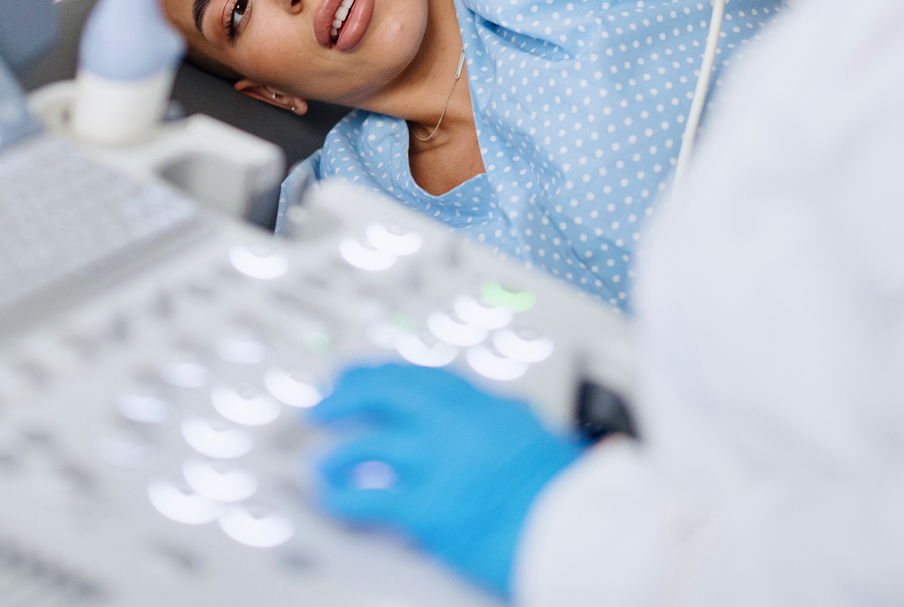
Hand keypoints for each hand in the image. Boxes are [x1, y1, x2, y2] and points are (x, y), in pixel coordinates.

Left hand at [311, 364, 585, 597]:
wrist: (580, 529)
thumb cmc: (565, 491)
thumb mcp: (535, 436)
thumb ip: (503, 422)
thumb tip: (498, 417)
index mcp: (483, 404)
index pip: (421, 376)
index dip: (382, 373)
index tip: (361, 374)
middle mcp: (456, 424)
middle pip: (387, 391)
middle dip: (349, 392)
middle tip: (324, 402)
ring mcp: (439, 463)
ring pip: (369, 442)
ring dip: (339, 451)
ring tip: (324, 459)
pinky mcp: (430, 508)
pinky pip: (369, 497)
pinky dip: (344, 495)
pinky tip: (332, 496)